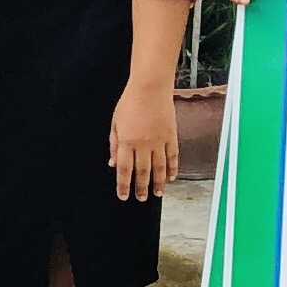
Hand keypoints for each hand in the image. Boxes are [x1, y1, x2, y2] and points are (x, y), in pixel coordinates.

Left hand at [110, 76, 179, 201]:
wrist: (150, 88)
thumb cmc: (129, 103)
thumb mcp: (115, 123)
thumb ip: (114, 145)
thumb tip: (113, 164)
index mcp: (127, 141)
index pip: (125, 170)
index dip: (124, 185)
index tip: (124, 196)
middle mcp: (144, 144)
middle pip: (143, 172)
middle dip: (141, 188)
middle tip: (141, 198)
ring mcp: (160, 141)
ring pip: (160, 168)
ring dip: (159, 183)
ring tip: (158, 194)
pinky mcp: (171, 136)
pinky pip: (173, 157)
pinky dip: (172, 168)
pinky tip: (171, 177)